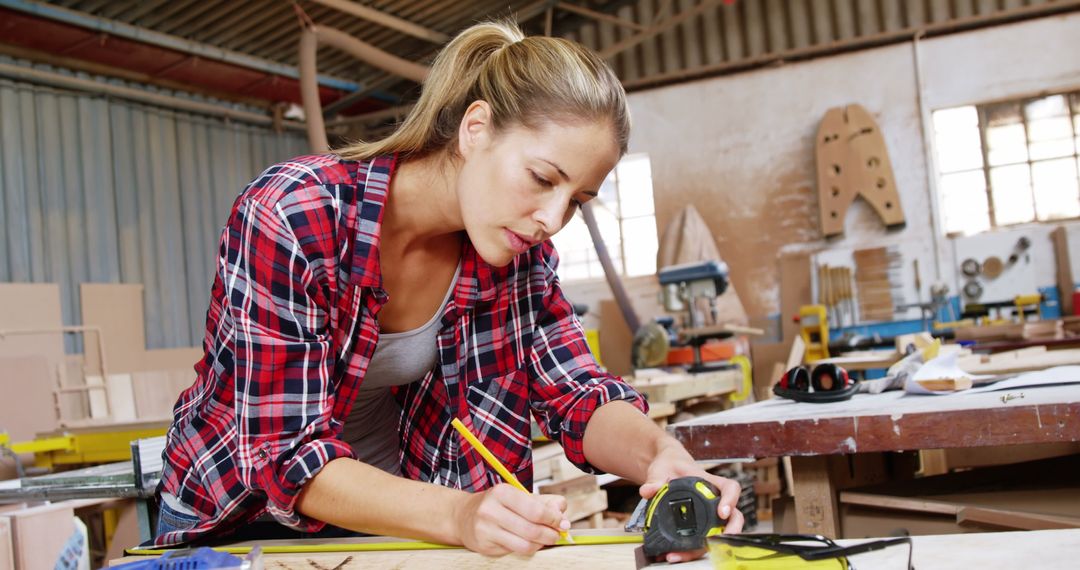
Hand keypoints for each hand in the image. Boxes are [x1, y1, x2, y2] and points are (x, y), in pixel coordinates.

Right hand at [453, 484, 570, 555]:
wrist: (464, 516)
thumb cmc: (497, 505)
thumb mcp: (519, 496)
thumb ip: (545, 502)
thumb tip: (563, 514)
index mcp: (501, 492)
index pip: (535, 510)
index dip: (553, 518)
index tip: (562, 522)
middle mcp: (490, 510)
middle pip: (531, 529)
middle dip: (550, 534)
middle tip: (557, 534)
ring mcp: (485, 530)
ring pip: (524, 545)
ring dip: (541, 544)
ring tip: (545, 539)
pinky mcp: (484, 546)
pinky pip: (514, 552)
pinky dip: (527, 548)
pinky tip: (529, 542)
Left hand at [639, 439, 745, 563]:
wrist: (666, 470)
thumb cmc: (670, 465)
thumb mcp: (661, 469)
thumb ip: (655, 479)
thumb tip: (648, 490)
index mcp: (709, 482)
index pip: (730, 488)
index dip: (731, 500)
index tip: (723, 512)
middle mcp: (714, 499)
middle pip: (733, 516)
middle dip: (730, 530)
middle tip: (719, 540)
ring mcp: (709, 513)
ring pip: (718, 532)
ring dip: (707, 546)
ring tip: (686, 554)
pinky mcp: (699, 525)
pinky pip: (702, 539)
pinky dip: (692, 550)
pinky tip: (678, 555)